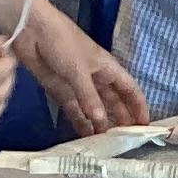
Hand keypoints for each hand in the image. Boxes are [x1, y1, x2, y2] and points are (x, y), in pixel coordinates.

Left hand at [15, 8, 148, 134]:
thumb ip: (89, 97)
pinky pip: (74, 111)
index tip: (145, 125)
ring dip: (101, 124)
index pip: (130, 90)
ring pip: (95, 109)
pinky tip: (85, 137)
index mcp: (107, 68)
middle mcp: (96, 78)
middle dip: (121, 119)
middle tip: (126, 142)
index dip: (139, 106)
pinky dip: (80, 123)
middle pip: (114, 102)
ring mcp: (78, 86)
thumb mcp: (79, 70)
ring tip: (107, 145)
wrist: (31, 31)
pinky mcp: (60, 91)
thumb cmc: (63, 43)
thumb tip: (101, 121)